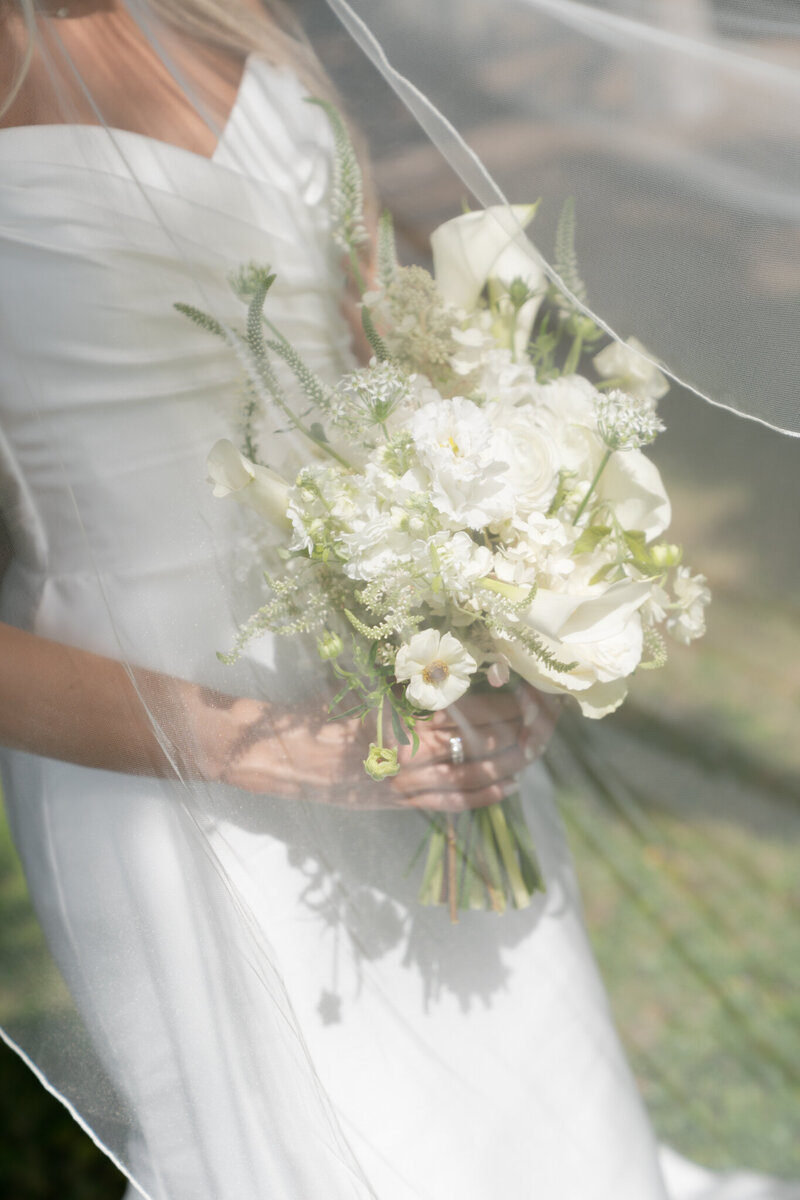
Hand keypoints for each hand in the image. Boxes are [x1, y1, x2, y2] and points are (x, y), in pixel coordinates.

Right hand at [206, 684, 559, 811]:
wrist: (283, 757)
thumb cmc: (321, 712)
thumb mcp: (370, 684)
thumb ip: (417, 680)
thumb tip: (462, 663)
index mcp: (412, 722)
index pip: (481, 711)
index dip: (515, 699)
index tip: (535, 683)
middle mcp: (419, 759)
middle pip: (491, 746)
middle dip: (527, 729)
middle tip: (549, 711)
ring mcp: (413, 787)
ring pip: (482, 777)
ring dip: (516, 761)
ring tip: (537, 743)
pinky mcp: (404, 805)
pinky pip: (457, 804)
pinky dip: (488, 793)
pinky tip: (510, 783)